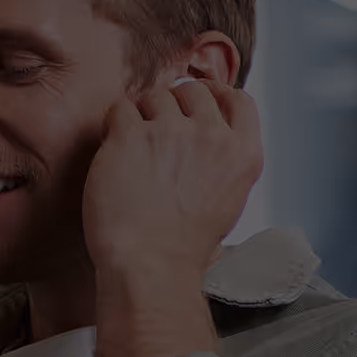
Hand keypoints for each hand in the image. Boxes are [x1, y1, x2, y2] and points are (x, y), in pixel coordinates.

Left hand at [81, 77, 262, 281]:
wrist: (150, 265)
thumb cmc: (183, 244)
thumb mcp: (229, 199)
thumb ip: (225, 160)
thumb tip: (210, 135)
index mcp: (243, 153)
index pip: (238, 98)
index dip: (215, 94)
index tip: (197, 102)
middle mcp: (211, 136)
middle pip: (193, 91)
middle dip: (173, 103)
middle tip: (155, 128)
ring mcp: (171, 132)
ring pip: (155, 96)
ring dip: (142, 114)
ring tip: (132, 146)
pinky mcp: (131, 137)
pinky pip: (121, 108)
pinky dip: (115, 122)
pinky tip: (113, 147)